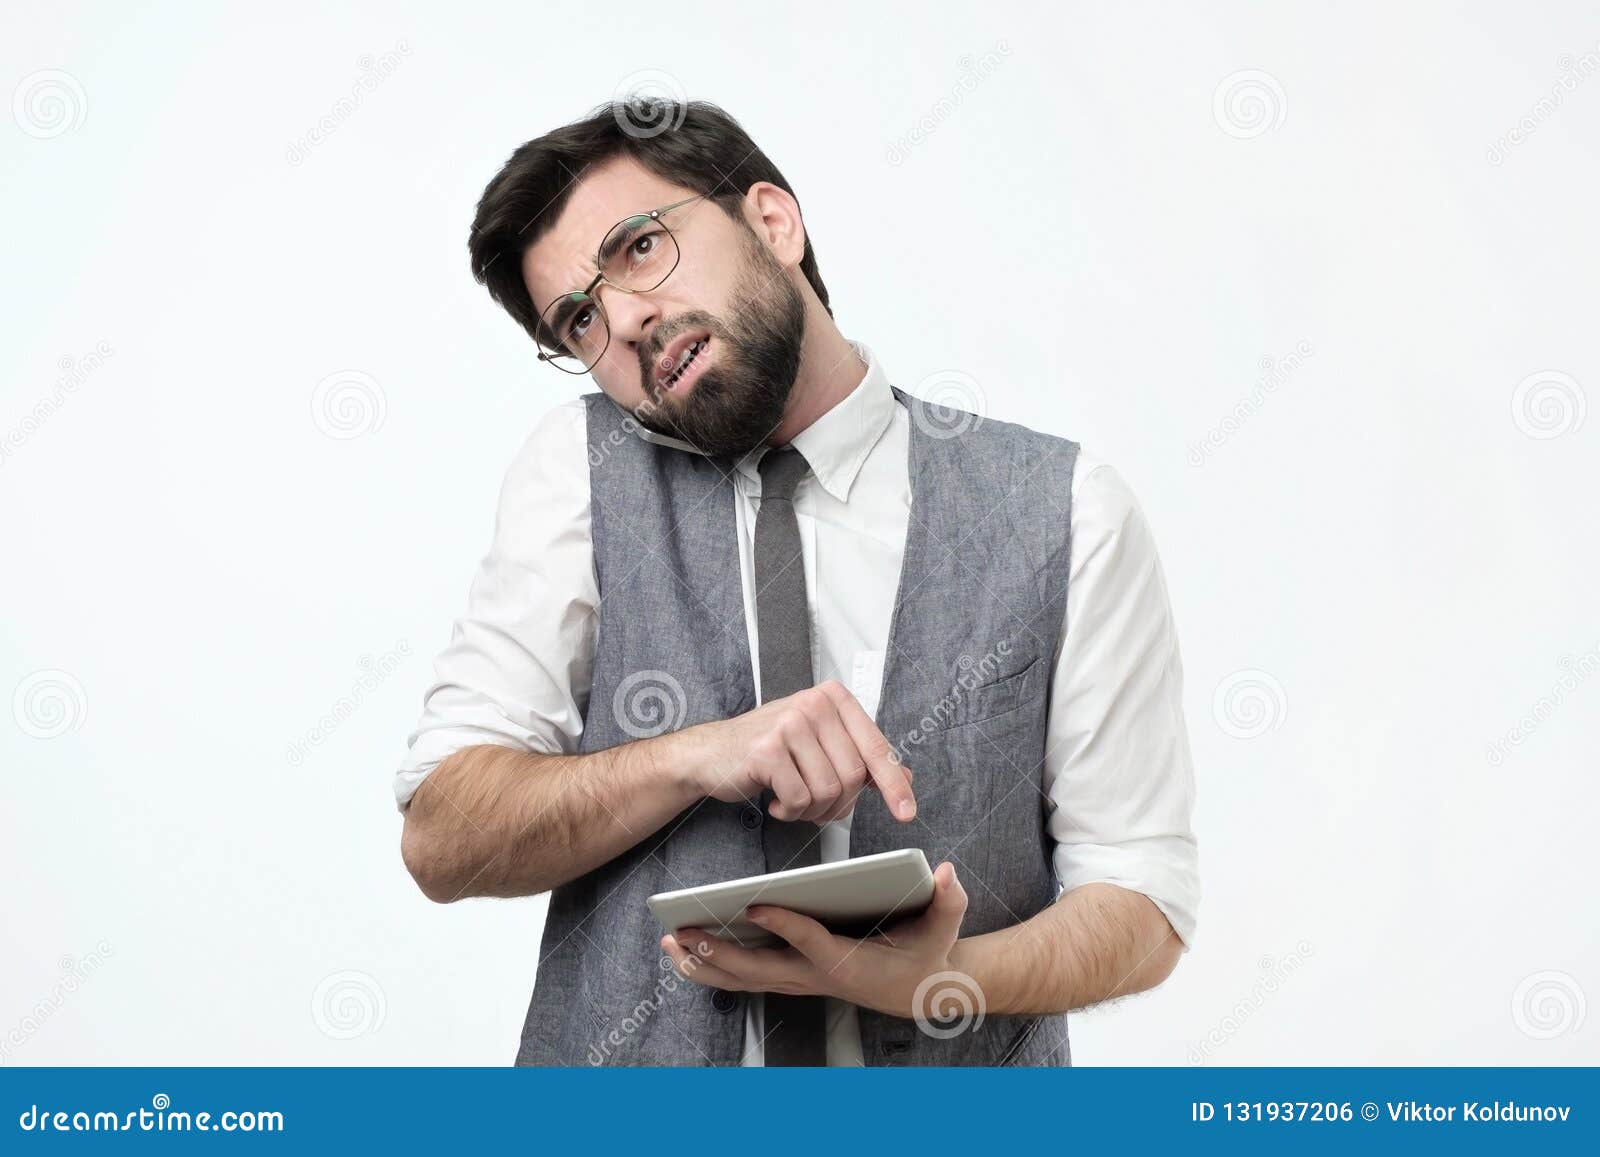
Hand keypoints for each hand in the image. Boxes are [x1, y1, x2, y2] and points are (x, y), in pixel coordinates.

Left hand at [662, 861, 968, 1017]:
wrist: (921, 991)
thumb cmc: (928, 953)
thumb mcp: (944, 925)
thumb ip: (948, 899)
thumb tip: (946, 871)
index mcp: (849, 962)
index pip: (811, 942)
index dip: (783, 926)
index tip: (754, 906)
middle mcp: (817, 977)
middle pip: (760, 970)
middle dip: (719, 952)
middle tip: (686, 931)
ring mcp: (801, 982)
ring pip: (745, 979)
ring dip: (705, 962)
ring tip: (672, 941)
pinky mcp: (793, 979)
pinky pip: (745, 978)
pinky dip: (714, 967)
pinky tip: (686, 952)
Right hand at [671, 681, 915, 824]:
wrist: (712, 753)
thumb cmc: (769, 748)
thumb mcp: (820, 745)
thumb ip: (861, 758)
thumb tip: (904, 776)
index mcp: (834, 699)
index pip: (876, 747)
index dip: (894, 785)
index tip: (906, 812)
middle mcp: (814, 704)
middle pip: (853, 776)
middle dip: (838, 804)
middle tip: (818, 806)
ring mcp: (789, 724)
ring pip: (828, 791)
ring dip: (813, 810)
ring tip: (793, 801)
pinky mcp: (767, 750)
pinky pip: (799, 799)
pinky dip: (790, 811)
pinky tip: (776, 801)